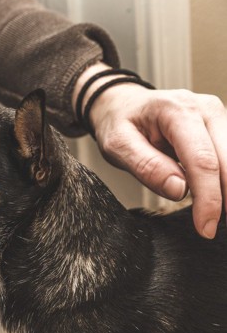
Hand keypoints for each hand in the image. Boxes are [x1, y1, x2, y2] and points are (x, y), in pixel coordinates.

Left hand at [75, 63, 226, 238]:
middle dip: (224, 198)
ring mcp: (217, 116)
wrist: (122, 104)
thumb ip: (145, 166)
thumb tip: (179, 190)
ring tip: (210, 216)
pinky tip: (214, 198)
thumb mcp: (117, 145)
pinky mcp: (220, 127)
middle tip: (209, 228)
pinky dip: (224, 180)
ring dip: (226, 190)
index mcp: (177, 110)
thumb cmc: (118, 123)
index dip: (208, 197)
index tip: (205, 226)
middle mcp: (205, 109)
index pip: (202, 160)